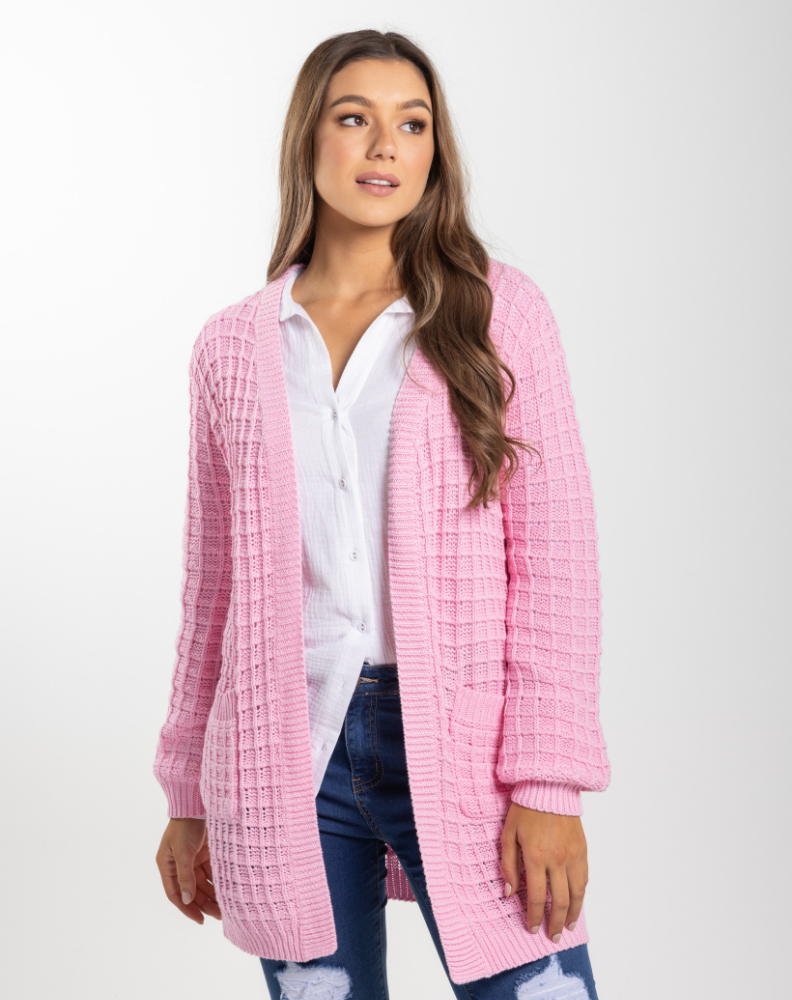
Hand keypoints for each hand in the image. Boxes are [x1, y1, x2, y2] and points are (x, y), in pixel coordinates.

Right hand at [155, 818, 221, 923]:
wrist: (196, 803)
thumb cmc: (184, 826)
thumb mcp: (183, 852)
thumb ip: (185, 876)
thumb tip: (188, 900)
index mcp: (167, 866)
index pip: (175, 894)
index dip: (187, 908)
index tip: (200, 920)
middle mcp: (178, 865)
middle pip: (191, 891)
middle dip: (204, 904)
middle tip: (219, 915)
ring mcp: (192, 859)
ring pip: (203, 883)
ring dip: (212, 895)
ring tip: (225, 907)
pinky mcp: (204, 853)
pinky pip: (211, 872)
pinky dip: (218, 881)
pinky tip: (227, 890)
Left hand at [500, 803, 587, 941]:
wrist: (549, 786)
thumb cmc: (525, 808)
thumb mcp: (508, 834)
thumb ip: (509, 865)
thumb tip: (510, 892)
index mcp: (536, 856)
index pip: (538, 897)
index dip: (535, 916)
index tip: (533, 928)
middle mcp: (557, 859)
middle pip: (560, 901)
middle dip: (555, 922)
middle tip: (552, 936)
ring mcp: (573, 855)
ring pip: (577, 893)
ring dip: (573, 913)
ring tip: (567, 926)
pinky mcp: (583, 849)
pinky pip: (585, 878)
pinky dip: (582, 894)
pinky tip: (577, 901)